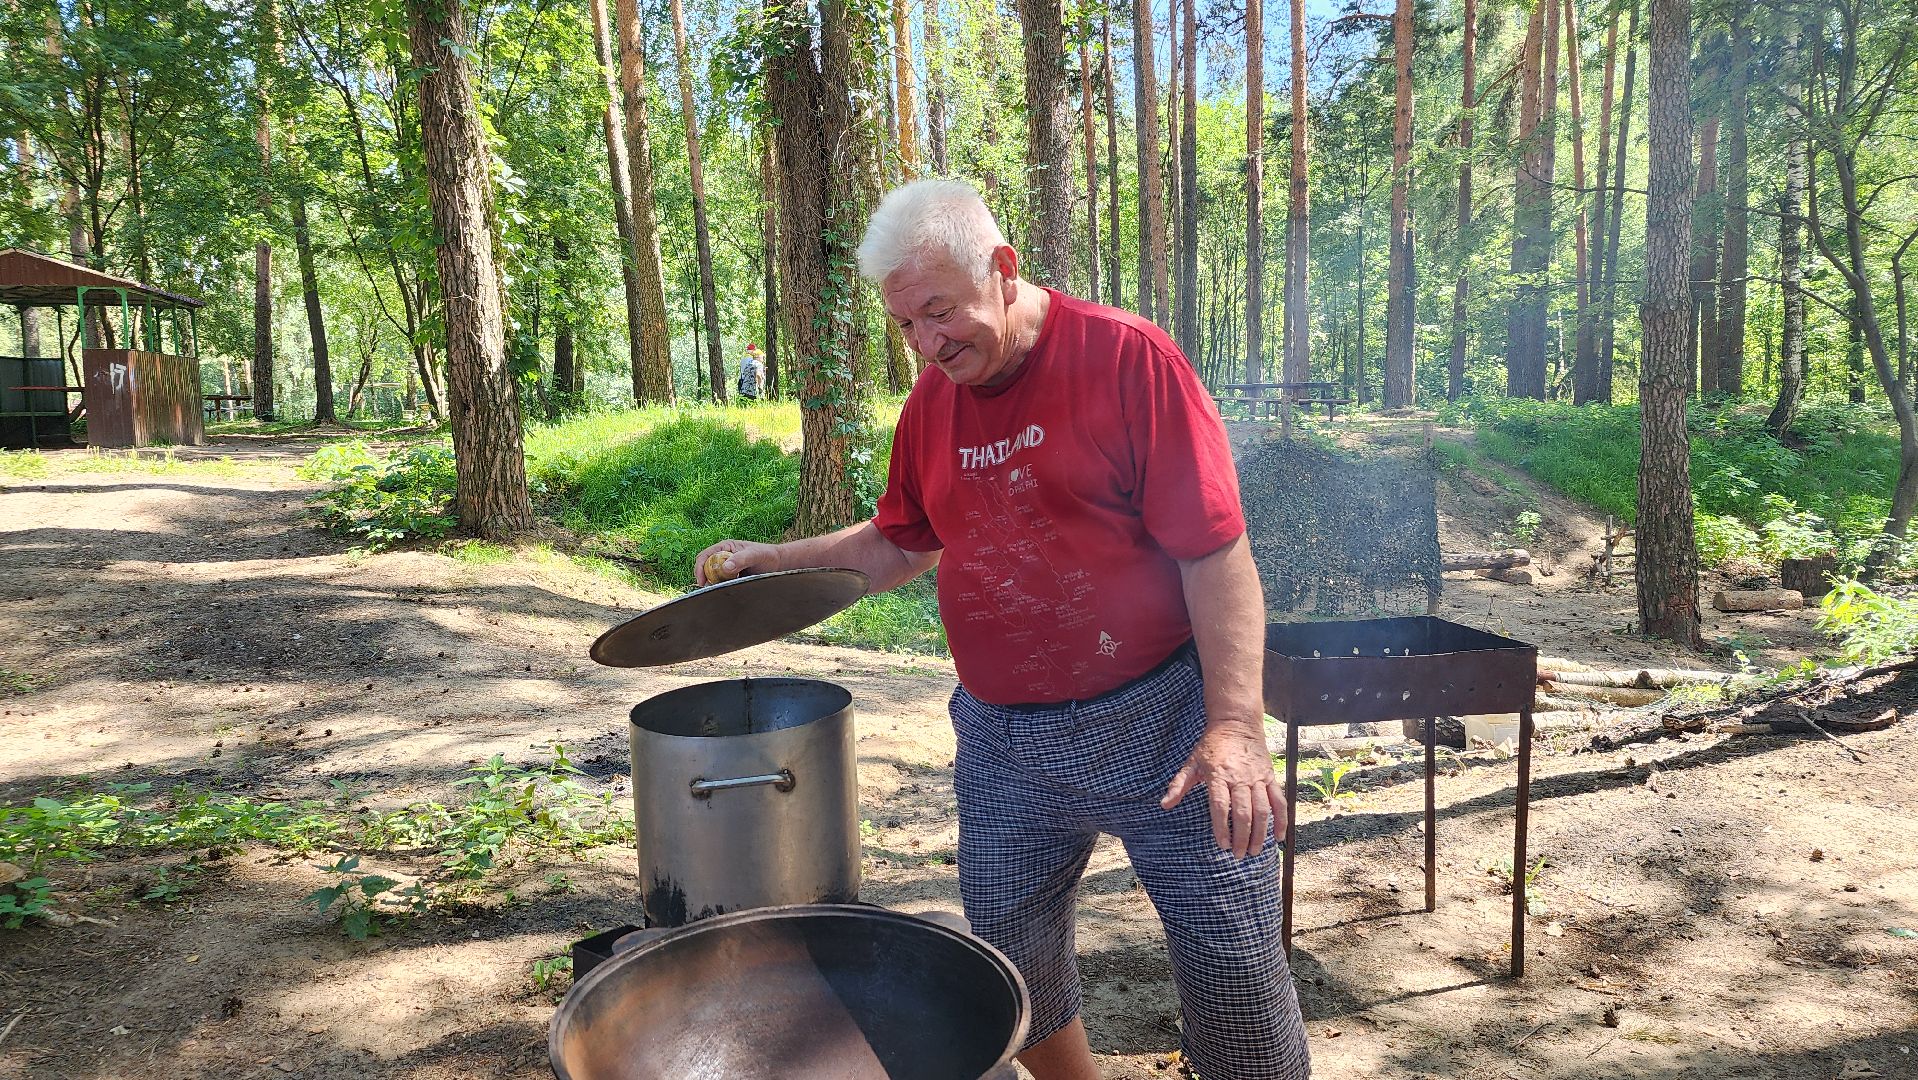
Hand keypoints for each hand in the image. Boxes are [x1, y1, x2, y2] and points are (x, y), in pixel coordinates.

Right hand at [692, 539, 780, 584]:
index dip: (700, 568)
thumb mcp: (755, 555)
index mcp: (725, 547)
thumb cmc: (767, 555)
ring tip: (721, 590)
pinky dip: (722, 587)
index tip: (702, 581)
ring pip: (713, 577)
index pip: (704, 556)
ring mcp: (727, 567)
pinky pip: (722, 583)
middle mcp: (723, 556)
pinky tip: (729, 591)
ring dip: (714, 584)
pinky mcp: (732, 577)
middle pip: (705, 568)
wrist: (778, 563)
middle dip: (705, 578)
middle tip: (711, 589)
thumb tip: (725, 567)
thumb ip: (741, 559)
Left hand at [1161, 720, 1287, 858]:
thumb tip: (1164, 804)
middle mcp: (1240, 778)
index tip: (1223, 845)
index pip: (1221, 806)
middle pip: (1243, 812)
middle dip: (1242, 837)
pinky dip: (1281, 820)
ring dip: (1260, 833)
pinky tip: (1279, 837)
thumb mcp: (1192, 761)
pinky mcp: (1270, 777)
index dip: (1222, 827)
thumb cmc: (1211, 745)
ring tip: (1254, 851)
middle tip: (1239, 855)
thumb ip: (1179, 784)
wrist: (1237, 723)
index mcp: (1219, 775)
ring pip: (1263, 810)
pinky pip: (1279, 801)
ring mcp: (1257, 778)